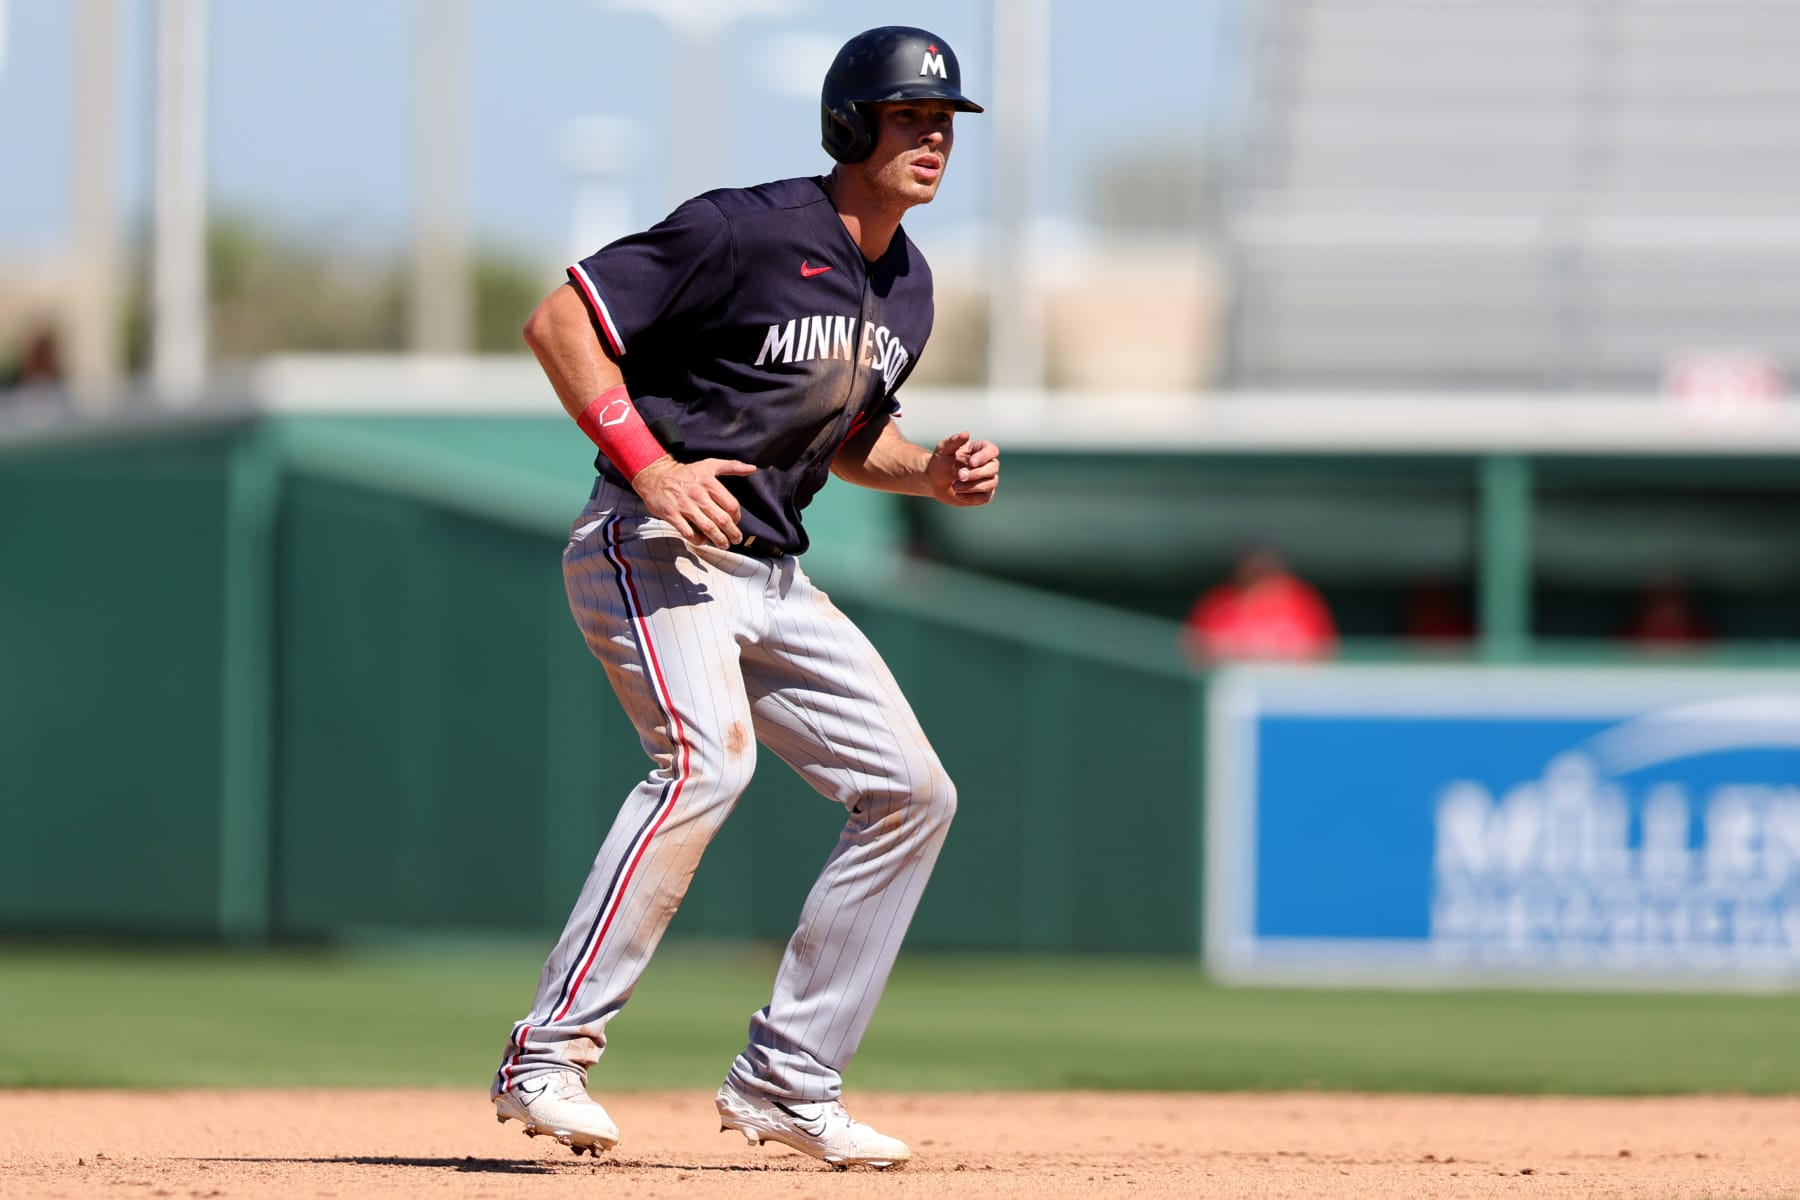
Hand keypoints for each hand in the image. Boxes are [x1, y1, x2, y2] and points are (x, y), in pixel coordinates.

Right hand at [631, 456, 757, 547]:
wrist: (655, 476)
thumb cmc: (685, 473)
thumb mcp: (709, 464)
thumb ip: (732, 466)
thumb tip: (752, 468)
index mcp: (709, 482)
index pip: (731, 505)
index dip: (737, 517)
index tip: (736, 522)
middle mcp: (698, 494)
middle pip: (722, 519)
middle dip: (733, 533)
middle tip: (736, 539)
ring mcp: (685, 506)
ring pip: (708, 528)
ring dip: (719, 540)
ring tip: (724, 544)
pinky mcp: (672, 514)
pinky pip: (689, 533)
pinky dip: (698, 540)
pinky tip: (702, 540)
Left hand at [927, 431, 998, 506]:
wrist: (934, 480)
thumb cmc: (940, 461)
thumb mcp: (943, 449)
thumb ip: (954, 441)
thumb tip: (966, 434)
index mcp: (981, 449)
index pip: (992, 451)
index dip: (984, 457)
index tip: (971, 462)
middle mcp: (988, 464)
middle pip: (993, 468)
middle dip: (976, 473)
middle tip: (959, 475)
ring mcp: (987, 480)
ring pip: (990, 484)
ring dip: (972, 486)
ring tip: (955, 486)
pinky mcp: (984, 494)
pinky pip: (985, 498)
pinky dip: (971, 497)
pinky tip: (958, 494)